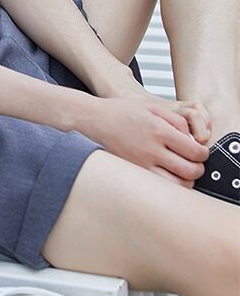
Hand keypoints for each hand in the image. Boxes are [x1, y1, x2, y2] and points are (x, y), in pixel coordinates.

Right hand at [82, 93, 211, 186]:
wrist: (92, 121)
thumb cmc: (120, 112)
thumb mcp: (152, 107)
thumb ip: (176, 121)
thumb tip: (192, 138)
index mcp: (159, 131)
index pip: (195, 152)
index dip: (204, 154)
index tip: (200, 152)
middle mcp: (151, 151)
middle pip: (190, 172)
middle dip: (198, 169)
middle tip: (194, 163)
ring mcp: (141, 165)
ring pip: (177, 186)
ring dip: (185, 180)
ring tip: (181, 171)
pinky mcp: (133, 174)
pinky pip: (158, 188)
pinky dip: (168, 186)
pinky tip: (165, 175)